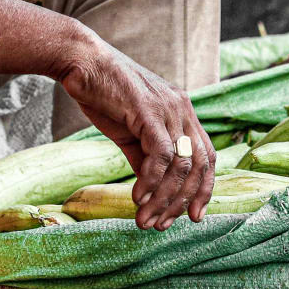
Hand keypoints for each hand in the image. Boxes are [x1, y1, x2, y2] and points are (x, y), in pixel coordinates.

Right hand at [56, 39, 213, 229]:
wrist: (81, 63)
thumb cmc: (103, 95)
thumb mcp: (130, 133)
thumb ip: (145, 159)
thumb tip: (153, 191)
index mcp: (182, 112)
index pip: (207, 157)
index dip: (205, 189)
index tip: (193, 217)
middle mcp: (183, 109)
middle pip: (200, 165)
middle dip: (184, 201)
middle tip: (163, 225)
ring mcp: (169, 109)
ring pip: (181, 165)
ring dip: (164, 199)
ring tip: (145, 219)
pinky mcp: (149, 111)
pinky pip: (161, 155)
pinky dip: (152, 182)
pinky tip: (137, 198)